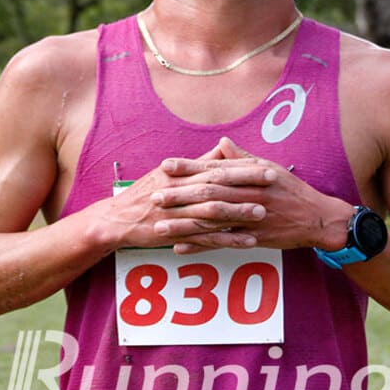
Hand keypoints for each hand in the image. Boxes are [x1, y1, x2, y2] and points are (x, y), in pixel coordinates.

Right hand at [98, 141, 272, 251]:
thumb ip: (198, 162)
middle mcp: (179, 191)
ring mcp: (177, 213)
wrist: (117, 219)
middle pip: (217, 186)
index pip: (216, 168)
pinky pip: (206, 237)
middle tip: (272, 183)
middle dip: (246, 184)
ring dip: (239, 212)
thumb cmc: (144, 194)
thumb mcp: (168, 173)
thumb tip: (222, 148)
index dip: (242, 167)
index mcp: (180, 174)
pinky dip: (227, 240)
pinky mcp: (176, 234)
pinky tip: (248, 241)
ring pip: (212, 212)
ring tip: (263, 212)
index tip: (266, 166)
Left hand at [150, 137, 353, 253]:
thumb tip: (221, 144)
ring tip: (159, 226)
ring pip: (211, 221)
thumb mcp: (269, 167)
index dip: (188, 167)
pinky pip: (222, 243)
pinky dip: (201, 246)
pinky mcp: (252, 239)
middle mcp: (248, 195)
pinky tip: (180, 248)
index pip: (213, 169)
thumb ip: (242, 158)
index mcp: (249, 175)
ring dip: (184, 224)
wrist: (317, 218)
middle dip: (179, 196)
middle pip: (208, 194)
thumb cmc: (292, 191)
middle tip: (154, 197)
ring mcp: (249, 218)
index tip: (165, 165)